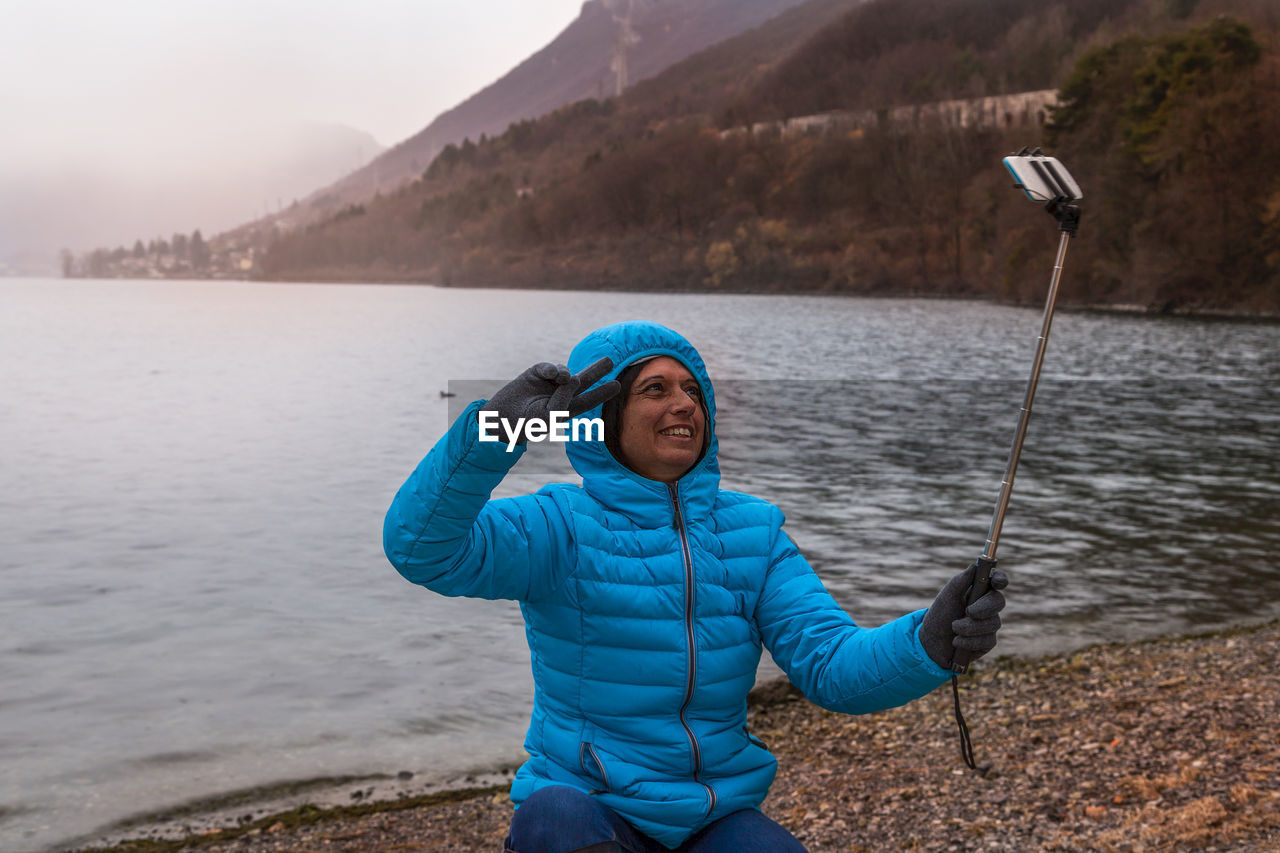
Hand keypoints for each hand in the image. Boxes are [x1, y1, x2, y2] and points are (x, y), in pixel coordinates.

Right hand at [482, 357, 619, 444]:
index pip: (588, 399)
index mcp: (567, 408)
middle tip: (608, 361)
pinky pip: (549, 367)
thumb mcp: (549, 416)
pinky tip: (552, 374)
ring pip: (566, 371)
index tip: (616, 385)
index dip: (602, 393)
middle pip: (583, 380)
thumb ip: (563, 399)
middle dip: (596, 370)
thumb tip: (571, 376)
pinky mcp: (535, 373)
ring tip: (563, 379)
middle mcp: (560, 394)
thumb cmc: (527, 423)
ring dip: (567, 373)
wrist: (502, 417)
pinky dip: (552, 369)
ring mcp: (549, 383)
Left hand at [920, 558, 1007, 670]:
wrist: (931, 643)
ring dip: (970, 627)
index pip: (996, 580)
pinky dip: (969, 641)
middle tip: (968, 611)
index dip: (1000, 579)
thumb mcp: (947, 597)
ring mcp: (989, 623)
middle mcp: (987, 605)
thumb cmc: (940, 615)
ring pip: (993, 623)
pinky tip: (957, 642)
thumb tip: (974, 566)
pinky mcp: (988, 641)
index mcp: (978, 590)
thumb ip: (960, 581)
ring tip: (954, 629)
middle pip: (999, 601)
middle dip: (984, 607)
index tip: (996, 582)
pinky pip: (987, 640)